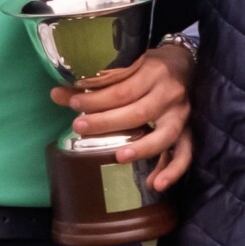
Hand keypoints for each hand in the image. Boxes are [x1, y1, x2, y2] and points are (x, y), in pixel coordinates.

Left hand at [53, 42, 194, 193]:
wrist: (186, 62)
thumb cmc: (149, 65)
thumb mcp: (126, 65)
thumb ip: (95, 82)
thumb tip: (56, 94)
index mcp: (152, 73)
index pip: (122, 90)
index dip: (96, 99)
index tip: (72, 104)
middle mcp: (168, 95)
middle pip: (138, 112)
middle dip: (107, 122)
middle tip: (80, 128)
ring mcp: (181, 115)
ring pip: (164, 135)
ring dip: (141, 148)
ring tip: (119, 157)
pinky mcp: (188, 131)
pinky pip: (184, 153)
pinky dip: (172, 170)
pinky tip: (155, 183)